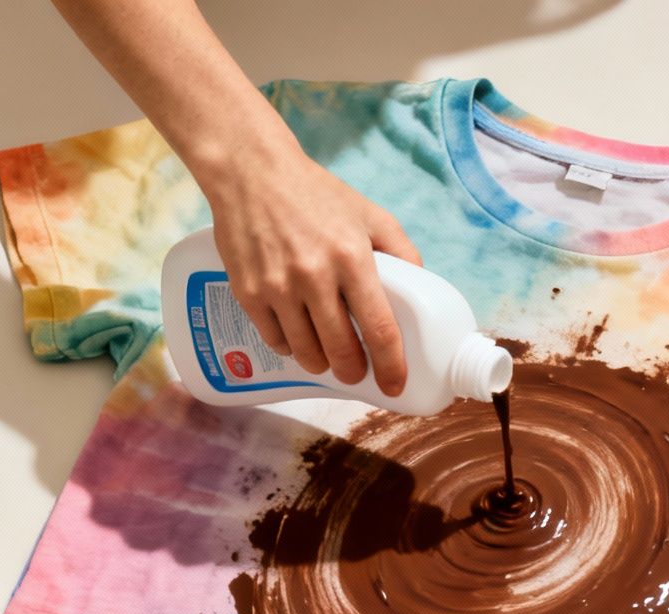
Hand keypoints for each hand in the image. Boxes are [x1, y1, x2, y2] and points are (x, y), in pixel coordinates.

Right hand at [204, 146, 422, 395]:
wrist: (251, 173)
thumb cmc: (315, 193)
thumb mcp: (369, 213)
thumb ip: (401, 249)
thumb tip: (420, 286)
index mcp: (351, 256)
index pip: (378, 327)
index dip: (391, 364)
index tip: (394, 384)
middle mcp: (314, 275)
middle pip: (341, 350)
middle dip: (353, 371)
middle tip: (357, 372)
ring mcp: (278, 287)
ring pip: (306, 352)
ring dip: (322, 364)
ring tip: (327, 357)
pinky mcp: (248, 292)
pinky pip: (275, 339)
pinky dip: (290, 346)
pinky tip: (298, 337)